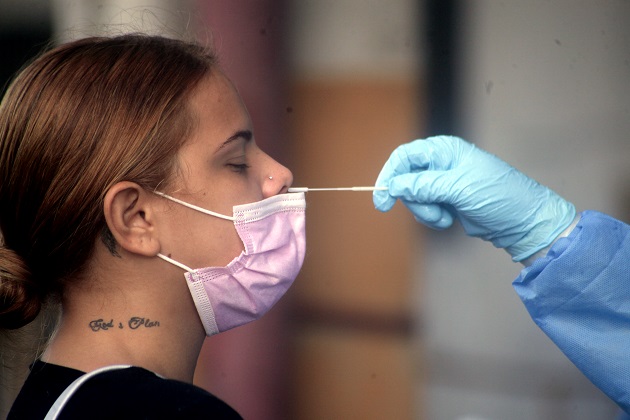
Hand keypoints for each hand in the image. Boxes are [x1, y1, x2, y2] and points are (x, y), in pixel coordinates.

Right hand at [373, 136, 575, 260]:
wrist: (523, 222)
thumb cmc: (498, 196)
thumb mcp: (459, 188)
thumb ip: (423, 185)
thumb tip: (394, 186)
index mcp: (445, 150)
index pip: (404, 157)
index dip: (389, 175)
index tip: (382, 199)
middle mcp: (441, 163)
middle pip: (405, 179)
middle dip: (414, 200)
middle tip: (432, 213)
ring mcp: (443, 183)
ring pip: (413, 198)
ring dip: (425, 212)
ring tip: (446, 218)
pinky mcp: (446, 201)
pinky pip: (424, 209)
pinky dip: (432, 218)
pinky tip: (449, 220)